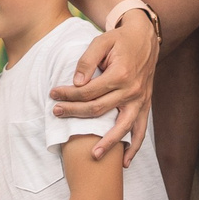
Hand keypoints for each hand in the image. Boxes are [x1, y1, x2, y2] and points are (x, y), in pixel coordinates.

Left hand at [49, 9, 156, 161]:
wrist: (145, 38)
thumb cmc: (119, 40)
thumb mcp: (101, 42)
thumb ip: (87, 60)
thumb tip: (76, 82)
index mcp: (120, 74)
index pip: (88, 91)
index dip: (69, 94)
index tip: (53, 93)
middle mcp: (132, 90)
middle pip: (99, 109)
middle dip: (75, 113)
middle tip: (56, 113)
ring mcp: (140, 100)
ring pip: (123, 127)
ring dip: (108, 143)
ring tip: (94, 156)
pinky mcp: (145, 105)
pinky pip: (141, 130)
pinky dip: (135, 147)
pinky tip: (125, 161)